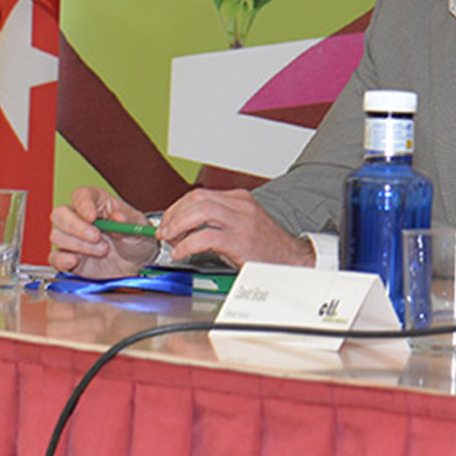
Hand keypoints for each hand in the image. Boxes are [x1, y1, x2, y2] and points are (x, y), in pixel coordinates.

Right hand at [50, 186, 156, 277]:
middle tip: (96, 236)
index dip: (84, 204)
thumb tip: (117, 217)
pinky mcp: (68, 257)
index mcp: (98, 203)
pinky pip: (54, 257)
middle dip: (76, 226)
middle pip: (61, 213)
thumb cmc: (135, 240)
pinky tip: (75, 261)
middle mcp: (80, 218)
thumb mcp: (139, 227)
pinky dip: (62, 259)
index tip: (92, 216)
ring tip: (103, 250)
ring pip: (57, 235)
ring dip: (79, 245)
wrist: (136, 265)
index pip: (81, 195)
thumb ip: (128, 221)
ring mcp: (72, 238)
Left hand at [156, 188, 314, 268]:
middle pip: (197, 199)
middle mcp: (241, 206)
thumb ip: (217, 221)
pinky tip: (181, 252)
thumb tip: (184, 226)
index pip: (200, 194)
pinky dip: (187, 244)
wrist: (292, 260)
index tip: (167, 221)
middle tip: (164, 231)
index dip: (177, 208)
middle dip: (174, 215)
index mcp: (239, 199)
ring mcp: (242, 223)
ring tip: (170, 239)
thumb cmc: (265, 247)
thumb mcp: (242, 225)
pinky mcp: (240, 242)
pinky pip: (206, 237)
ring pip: (201, 211)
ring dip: (178, 225)